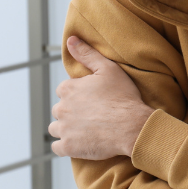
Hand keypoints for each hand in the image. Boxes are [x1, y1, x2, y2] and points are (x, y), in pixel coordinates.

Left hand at [49, 37, 154, 158]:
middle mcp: (61, 108)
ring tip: (84, 131)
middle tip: (90, 116)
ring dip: (65, 129)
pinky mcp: (68, 147)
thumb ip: (87, 54)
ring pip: (56, 128)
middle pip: (59, 110)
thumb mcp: (108, 69)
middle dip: (70, 112)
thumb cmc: (123, 98)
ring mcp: (64, 129)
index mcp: (68, 89)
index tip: (90, 100)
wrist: (132, 126)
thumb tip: (71, 40)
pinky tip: (78, 144)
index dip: (77, 95)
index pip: (64, 91)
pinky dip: (65, 146)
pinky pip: (57, 148)